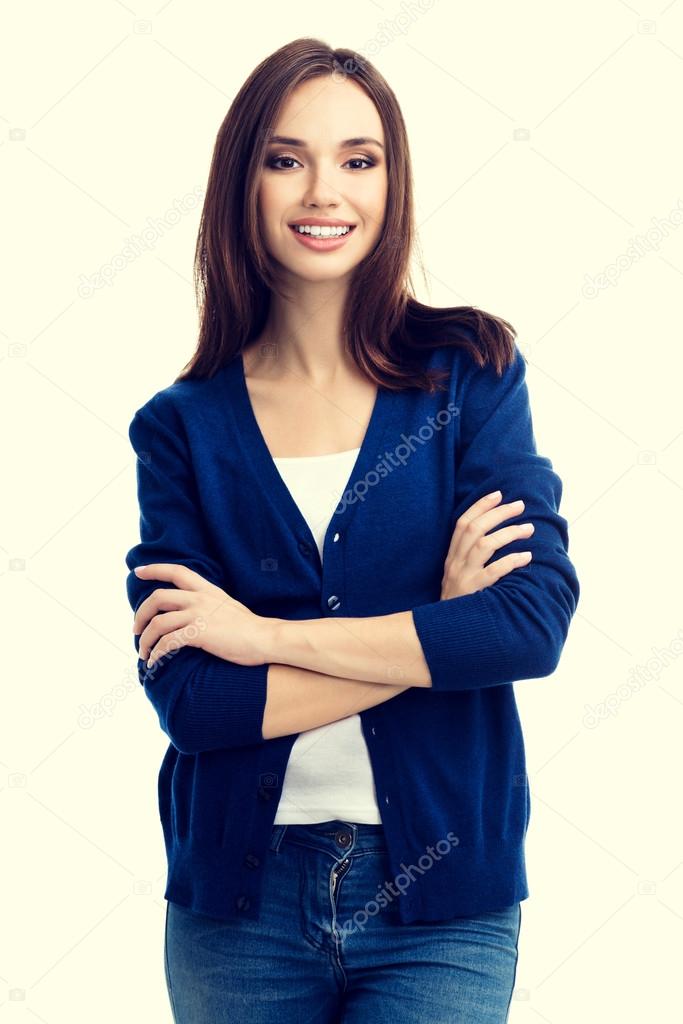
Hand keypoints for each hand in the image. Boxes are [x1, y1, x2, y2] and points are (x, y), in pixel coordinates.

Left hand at [132, 563, 276, 668]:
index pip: (176, 571)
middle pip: (157, 598)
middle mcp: (199, 599)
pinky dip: (156, 653)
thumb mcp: (227, 605)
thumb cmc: (249, 627)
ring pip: (158, 623)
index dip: (154, 569)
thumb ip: (209, 603)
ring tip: (143, 652)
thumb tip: (193, 611)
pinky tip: (155, 662)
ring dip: (146, 639)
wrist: (265, 638)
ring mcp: (199, 615)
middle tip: (136, 629)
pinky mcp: (199, 634)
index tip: (138, 572)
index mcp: (207, 589)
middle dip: (141, 614)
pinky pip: (168, 643)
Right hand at [440, 491, 533, 598]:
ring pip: (484, 544)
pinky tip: (527, 557)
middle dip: (498, 513)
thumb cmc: (457, 604)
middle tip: (520, 505)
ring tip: (529, 528)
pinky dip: (512, 561)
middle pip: (474, 528)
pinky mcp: (474, 592)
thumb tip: (493, 539)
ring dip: (509, 533)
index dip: (480, 506)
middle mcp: (455, 564)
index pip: (462, 523)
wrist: (442, 633)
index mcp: (451, 557)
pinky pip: (494, 572)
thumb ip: (468, 560)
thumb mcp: (456, 578)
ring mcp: (463, 577)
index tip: (498, 494)